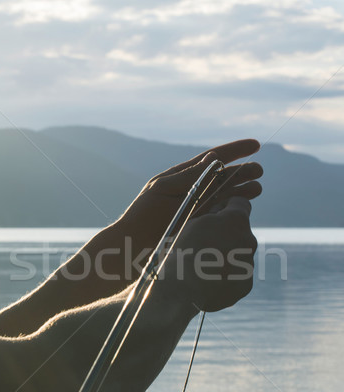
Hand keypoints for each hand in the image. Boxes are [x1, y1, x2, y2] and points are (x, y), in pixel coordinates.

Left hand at [118, 139, 261, 259]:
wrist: (132, 246)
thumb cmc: (143, 214)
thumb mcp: (164, 190)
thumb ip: (189, 176)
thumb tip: (214, 157)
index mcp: (183, 176)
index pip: (213, 158)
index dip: (235, 150)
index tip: (256, 144)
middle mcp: (194, 190)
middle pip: (224, 177)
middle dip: (243, 172)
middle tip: (259, 171)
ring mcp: (199, 208)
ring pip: (227, 195)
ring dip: (243, 191)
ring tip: (257, 189)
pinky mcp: (201, 226)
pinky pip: (222, 215)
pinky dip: (234, 209)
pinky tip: (244, 208)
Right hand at [165, 196, 257, 312]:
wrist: (182, 290)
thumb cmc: (181, 253)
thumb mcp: (191, 224)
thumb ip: (210, 217)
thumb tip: (216, 216)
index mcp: (235, 220)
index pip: (240, 203)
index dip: (227, 207)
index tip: (216, 214)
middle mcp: (248, 240)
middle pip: (240, 232)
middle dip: (226, 235)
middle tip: (204, 245)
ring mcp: (249, 264)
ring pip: (239, 254)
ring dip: (226, 256)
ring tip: (203, 266)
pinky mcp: (245, 284)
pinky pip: (237, 275)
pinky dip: (226, 276)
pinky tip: (209, 280)